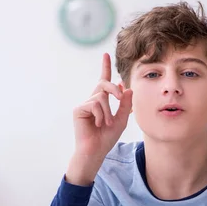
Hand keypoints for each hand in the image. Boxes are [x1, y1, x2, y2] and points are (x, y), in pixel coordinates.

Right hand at [66, 53, 132, 184]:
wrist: (95, 151)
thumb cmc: (106, 138)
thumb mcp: (121, 120)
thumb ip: (125, 105)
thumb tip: (128, 88)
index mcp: (102, 102)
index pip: (104, 81)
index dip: (105, 68)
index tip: (106, 54)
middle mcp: (92, 100)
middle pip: (103, 84)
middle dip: (113, 88)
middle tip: (120, 97)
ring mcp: (84, 104)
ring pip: (101, 97)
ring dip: (108, 111)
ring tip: (105, 124)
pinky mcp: (78, 109)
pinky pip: (95, 104)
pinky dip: (100, 115)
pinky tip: (97, 124)